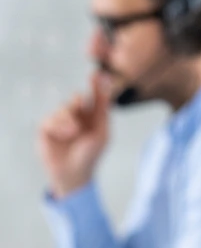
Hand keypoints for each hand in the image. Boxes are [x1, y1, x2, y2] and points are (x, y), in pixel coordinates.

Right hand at [38, 71, 112, 196]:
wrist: (74, 173)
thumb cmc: (91, 154)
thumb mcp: (101, 131)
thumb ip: (103, 108)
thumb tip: (106, 84)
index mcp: (93, 118)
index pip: (95, 98)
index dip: (96, 86)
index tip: (97, 74)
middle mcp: (77, 117)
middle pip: (77, 100)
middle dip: (79, 101)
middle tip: (82, 103)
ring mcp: (61, 122)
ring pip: (63, 108)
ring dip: (69, 119)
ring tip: (74, 132)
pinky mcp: (47, 129)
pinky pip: (50, 119)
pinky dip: (58, 126)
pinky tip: (63, 136)